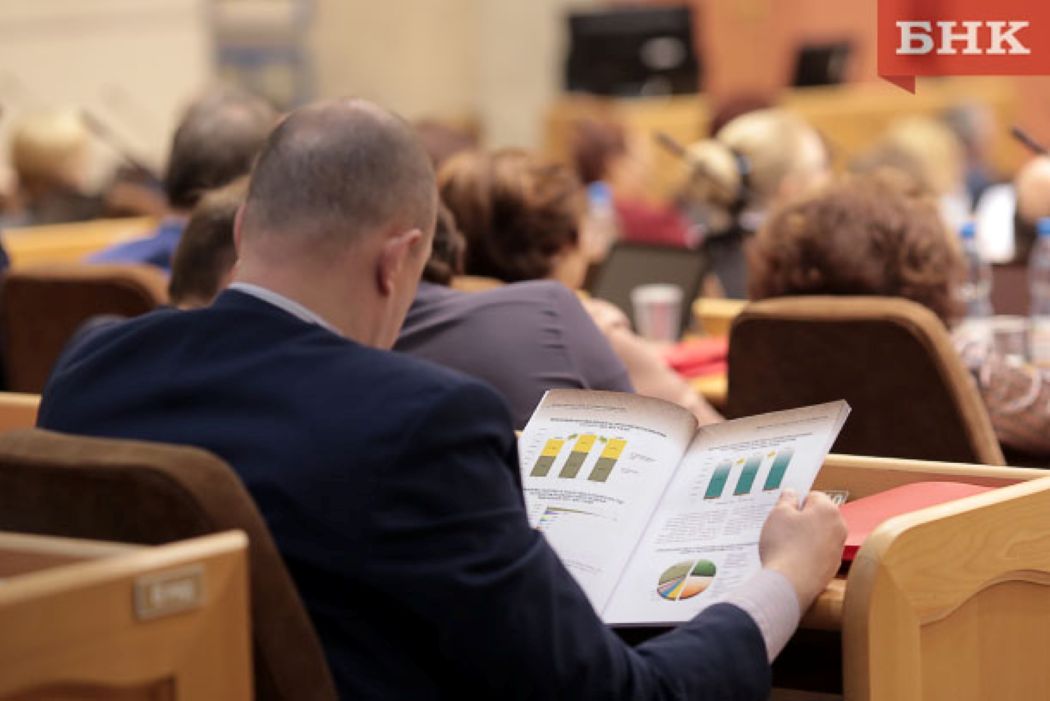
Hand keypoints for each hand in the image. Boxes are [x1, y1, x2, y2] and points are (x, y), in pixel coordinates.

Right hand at [759, 489, 846, 610]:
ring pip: (818, 535)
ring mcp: (837, 549)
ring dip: (804, 536)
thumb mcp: (778, 514)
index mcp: (828, 510)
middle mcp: (839, 528)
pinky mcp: (831, 567)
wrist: (789, 584)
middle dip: (801, 519)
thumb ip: (786, 499)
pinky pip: (818, 553)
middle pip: (818, 516)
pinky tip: (791, 558)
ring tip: (785, 544)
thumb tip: (792, 494)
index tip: (784, 510)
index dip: (796, 502)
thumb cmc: (784, 546)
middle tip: (782, 526)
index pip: (813, 495)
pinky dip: (807, 553)